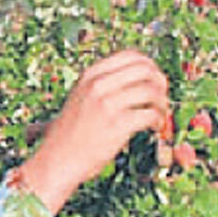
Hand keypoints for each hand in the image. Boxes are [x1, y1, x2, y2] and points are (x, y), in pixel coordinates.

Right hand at [20, 50, 169, 214]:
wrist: (56, 160)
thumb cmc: (69, 135)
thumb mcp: (78, 99)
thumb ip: (101, 86)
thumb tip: (138, 80)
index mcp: (89, 76)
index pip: (131, 56)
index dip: (150, 66)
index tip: (154, 80)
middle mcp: (97, 85)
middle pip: (146, 69)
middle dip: (160, 83)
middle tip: (160, 98)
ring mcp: (107, 104)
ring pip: (151, 90)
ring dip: (162, 103)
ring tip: (158, 115)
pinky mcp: (117, 124)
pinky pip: (151, 114)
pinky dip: (158, 121)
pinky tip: (154, 128)